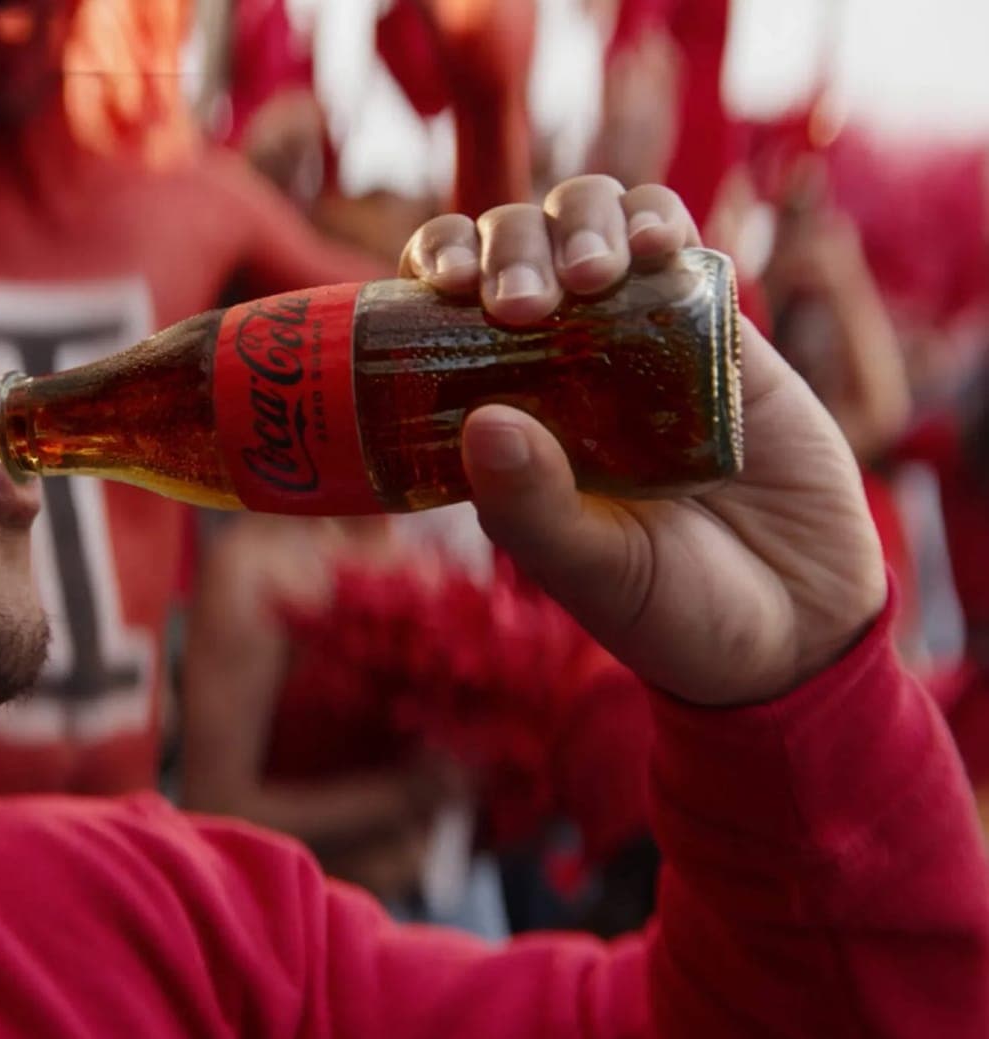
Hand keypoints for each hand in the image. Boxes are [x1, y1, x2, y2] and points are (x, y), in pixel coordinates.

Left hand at [397, 175, 885, 706]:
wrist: (796, 624)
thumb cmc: (668, 608)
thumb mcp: (589, 571)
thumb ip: (532, 507)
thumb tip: (483, 419)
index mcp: (503, 409)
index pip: (443, 308)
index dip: (436, 270)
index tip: (444, 283)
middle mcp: (558, 360)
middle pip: (513, 247)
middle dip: (508, 248)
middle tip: (519, 304)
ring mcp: (636, 334)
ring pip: (590, 222)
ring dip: (580, 222)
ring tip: (593, 276)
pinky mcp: (716, 327)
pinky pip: (677, 244)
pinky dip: (658, 219)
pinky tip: (656, 242)